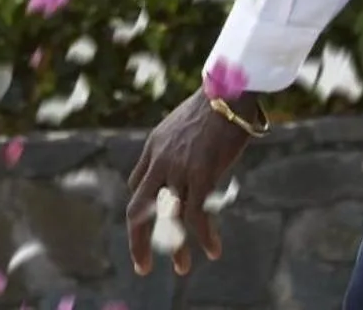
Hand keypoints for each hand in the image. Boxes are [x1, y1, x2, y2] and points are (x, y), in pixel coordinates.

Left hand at [125, 90, 255, 275]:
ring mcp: (178, 168)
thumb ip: (177, 148)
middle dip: (137, 240)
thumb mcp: (183, 127)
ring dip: (175, 248)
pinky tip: (212, 250)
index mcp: (153, 148)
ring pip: (167, 218)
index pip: (136, 185)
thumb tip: (187, 159)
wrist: (227, 94)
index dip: (141, 208)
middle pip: (137, 208)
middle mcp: (159, 161)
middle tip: (142, 265)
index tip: (151, 223)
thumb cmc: (212, 108)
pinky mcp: (200, 174)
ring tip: (182, 268)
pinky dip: (203, 236)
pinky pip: (196, 214)